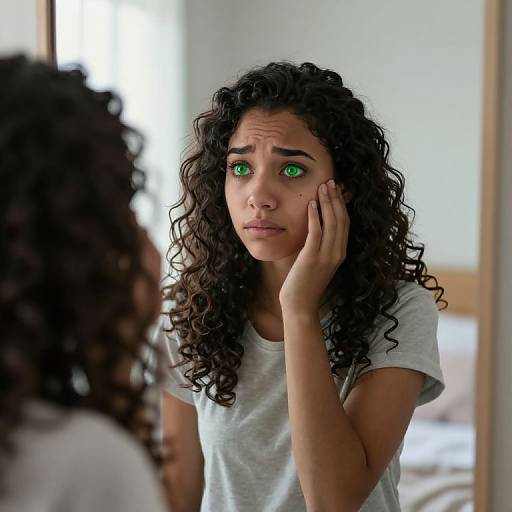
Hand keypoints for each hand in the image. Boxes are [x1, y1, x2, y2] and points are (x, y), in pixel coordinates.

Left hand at [279, 179, 349, 315]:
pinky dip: (315, 216)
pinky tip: (311, 204)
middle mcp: (337, 253)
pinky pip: (316, 232)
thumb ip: (318, 244)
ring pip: (331, 223)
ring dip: (327, 202)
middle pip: (341, 219)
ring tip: (323, 186)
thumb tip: (315, 225)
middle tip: (331, 181)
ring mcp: (327, 256)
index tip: (337, 189)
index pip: (345, 223)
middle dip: (336, 198)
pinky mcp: (312, 258)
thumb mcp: (316, 260)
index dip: (342, 204)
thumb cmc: (305, 283)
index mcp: (340, 252)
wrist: (300, 305)